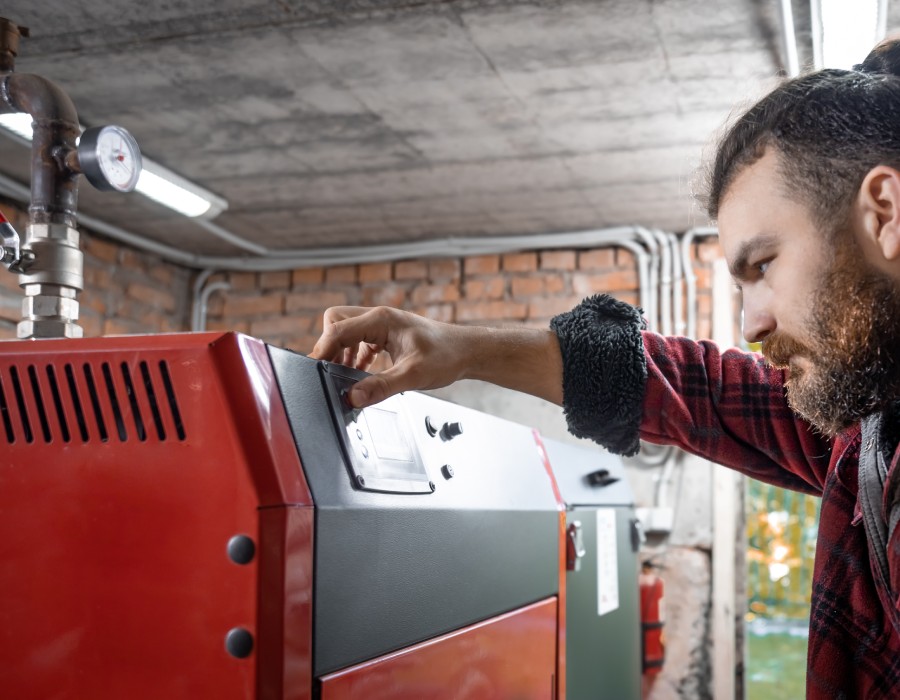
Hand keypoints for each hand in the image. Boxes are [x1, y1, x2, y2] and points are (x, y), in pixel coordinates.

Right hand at [310, 306, 469, 407]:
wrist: (467, 352)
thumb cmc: (447, 355)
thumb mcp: (412, 375)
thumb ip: (380, 386)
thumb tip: (353, 397)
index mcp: (381, 320)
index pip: (337, 329)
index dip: (322, 350)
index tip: (315, 370)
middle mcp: (378, 318)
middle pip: (336, 322)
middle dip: (329, 346)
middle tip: (331, 371)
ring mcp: (382, 325)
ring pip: (346, 331)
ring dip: (341, 352)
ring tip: (345, 375)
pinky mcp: (386, 336)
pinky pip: (359, 341)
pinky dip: (354, 356)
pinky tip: (359, 374)